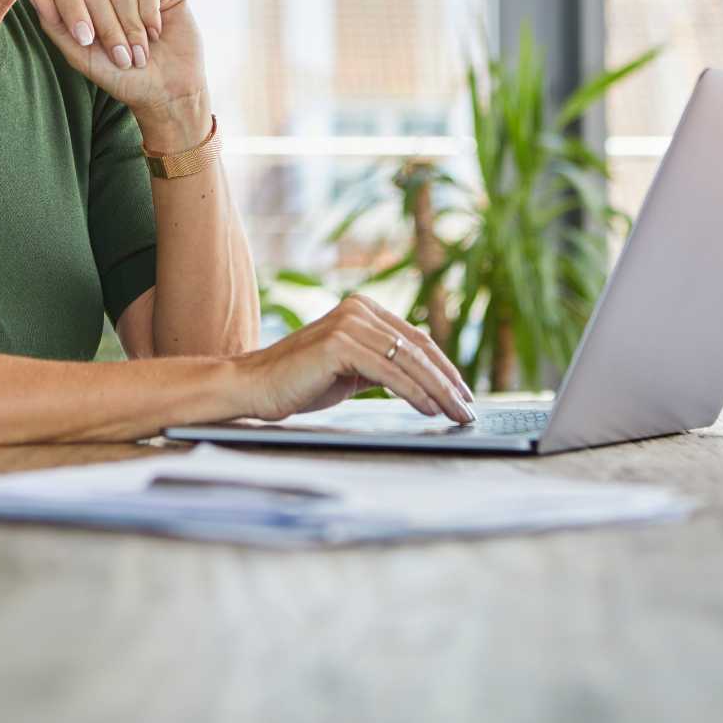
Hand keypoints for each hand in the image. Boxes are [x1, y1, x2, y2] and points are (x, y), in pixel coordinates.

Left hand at [22, 0, 207, 113]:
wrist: (165, 93)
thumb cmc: (122, 78)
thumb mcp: (82, 56)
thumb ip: (55, 25)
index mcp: (86, 6)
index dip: (76, 15)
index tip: (87, 42)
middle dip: (107, 29)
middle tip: (121, 57)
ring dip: (132, 30)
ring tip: (140, 54)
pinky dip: (150, 16)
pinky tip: (156, 34)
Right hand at [232, 294, 475, 423]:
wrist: (254, 386)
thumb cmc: (300, 381)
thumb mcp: (350, 369)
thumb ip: (381, 364)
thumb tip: (422, 375)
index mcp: (362, 308)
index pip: (415, 339)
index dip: (443, 367)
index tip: (463, 392)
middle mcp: (358, 309)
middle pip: (417, 348)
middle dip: (447, 382)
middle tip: (468, 408)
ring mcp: (349, 323)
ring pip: (408, 360)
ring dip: (438, 391)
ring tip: (455, 413)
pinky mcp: (340, 344)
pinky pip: (389, 372)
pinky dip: (414, 392)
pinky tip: (429, 408)